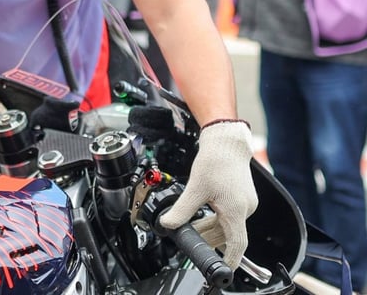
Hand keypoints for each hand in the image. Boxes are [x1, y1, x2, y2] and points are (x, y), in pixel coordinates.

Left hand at [160, 121, 257, 268]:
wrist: (226, 143)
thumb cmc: (216, 160)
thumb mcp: (195, 188)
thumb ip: (182, 210)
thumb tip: (168, 224)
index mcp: (237, 211)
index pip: (237, 244)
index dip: (230, 259)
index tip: (224, 270)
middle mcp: (245, 209)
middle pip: (228, 235)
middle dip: (208, 240)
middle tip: (190, 240)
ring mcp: (245, 203)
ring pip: (227, 225)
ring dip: (209, 229)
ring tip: (191, 229)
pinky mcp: (241, 197)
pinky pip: (229, 216)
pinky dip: (215, 219)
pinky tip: (201, 217)